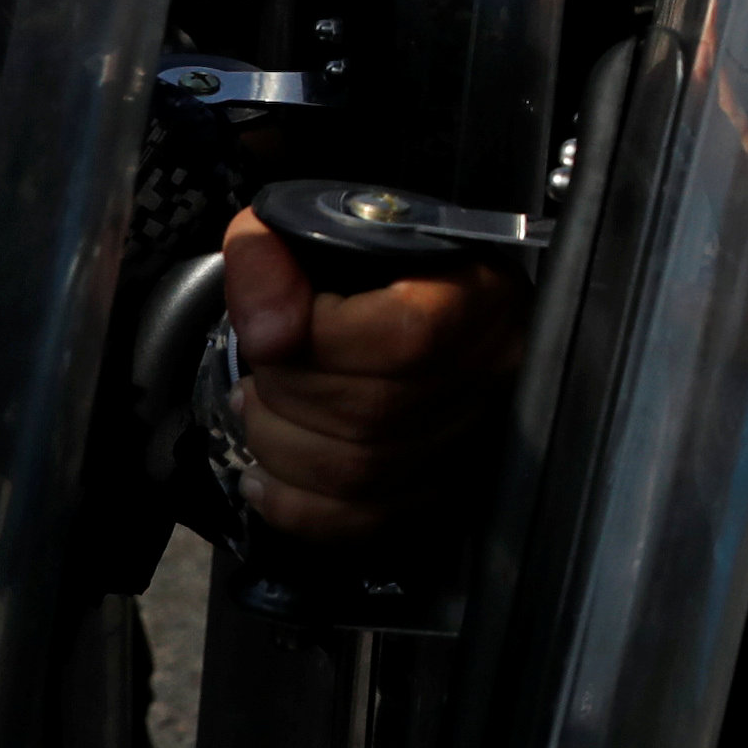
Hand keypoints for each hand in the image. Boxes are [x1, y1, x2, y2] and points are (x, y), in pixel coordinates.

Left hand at [218, 207, 528, 541]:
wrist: (421, 291)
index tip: (263, 330)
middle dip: (285, 396)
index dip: (315, 342)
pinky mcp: (447, 484)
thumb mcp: (316, 226)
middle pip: (374, 413)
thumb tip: (266, 332)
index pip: (404, 339)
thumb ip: (274, 253)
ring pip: (365, 473)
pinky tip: (264, 480)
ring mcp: (474, 436)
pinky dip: (301, 509)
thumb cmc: (372, 260)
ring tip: (256, 413)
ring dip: (281, 448)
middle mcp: (491, 371)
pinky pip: (369, 520)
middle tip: (257, 374)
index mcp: (476, 293)